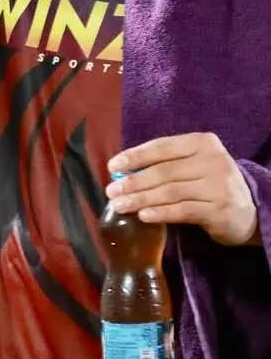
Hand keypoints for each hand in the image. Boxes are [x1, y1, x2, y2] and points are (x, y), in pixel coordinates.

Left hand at [107, 133, 258, 246]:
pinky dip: (160, 213)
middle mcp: (212, 161)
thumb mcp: (194, 164)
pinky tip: (143, 216)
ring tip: (120, 205)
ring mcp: (218, 186)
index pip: (162, 147)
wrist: (248, 210)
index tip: (113, 167)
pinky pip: (182, 211)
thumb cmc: (210, 182)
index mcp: (202, 143)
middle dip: (133, 182)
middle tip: (111, 191)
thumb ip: (165, 163)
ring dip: (141, 199)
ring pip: (170, 192)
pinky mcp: (219, 211)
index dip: (135, 156)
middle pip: (164, 171)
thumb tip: (123, 172)